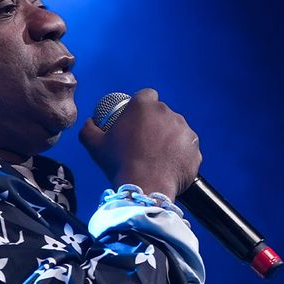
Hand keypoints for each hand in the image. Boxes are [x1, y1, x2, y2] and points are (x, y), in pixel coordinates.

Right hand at [79, 88, 201, 198]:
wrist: (145, 187)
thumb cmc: (119, 164)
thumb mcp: (94, 144)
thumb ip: (89, 128)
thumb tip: (90, 123)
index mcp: (144, 105)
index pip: (146, 95)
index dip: (141, 107)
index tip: (137, 121)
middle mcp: (167, 112)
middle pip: (162, 113)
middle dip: (155, 125)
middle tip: (145, 143)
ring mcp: (184, 130)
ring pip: (176, 130)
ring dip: (169, 139)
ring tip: (157, 157)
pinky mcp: (195, 148)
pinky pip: (187, 148)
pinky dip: (180, 155)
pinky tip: (168, 166)